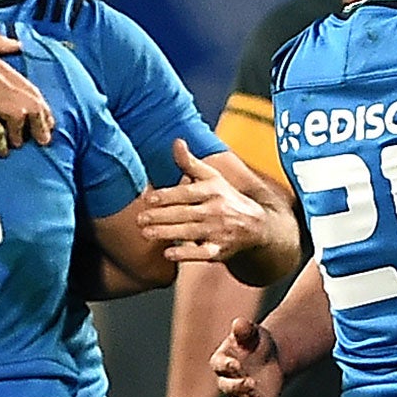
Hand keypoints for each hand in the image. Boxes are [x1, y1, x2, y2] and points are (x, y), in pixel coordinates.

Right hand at [0, 31, 54, 154]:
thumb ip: (1, 43)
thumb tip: (19, 44)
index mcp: (3, 70)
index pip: (33, 92)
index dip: (43, 109)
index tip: (47, 120)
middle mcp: (1, 86)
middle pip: (32, 108)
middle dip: (40, 125)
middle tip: (43, 139)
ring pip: (19, 119)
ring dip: (21, 134)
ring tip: (19, 144)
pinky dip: (2, 142)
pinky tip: (2, 150)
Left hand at [141, 142, 269, 262]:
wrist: (255, 225)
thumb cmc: (225, 197)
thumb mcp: (212, 177)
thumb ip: (190, 162)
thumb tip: (176, 141)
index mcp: (213, 190)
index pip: (188, 193)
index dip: (168, 196)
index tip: (149, 199)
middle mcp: (216, 210)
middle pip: (186, 213)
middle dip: (161, 217)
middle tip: (140, 219)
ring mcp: (218, 231)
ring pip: (190, 232)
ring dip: (167, 234)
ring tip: (146, 233)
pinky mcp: (219, 251)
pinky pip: (202, 254)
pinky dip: (186, 255)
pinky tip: (168, 254)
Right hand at [211, 317, 284, 396]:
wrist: (272, 357)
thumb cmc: (257, 341)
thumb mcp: (252, 332)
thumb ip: (244, 329)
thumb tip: (239, 323)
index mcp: (222, 361)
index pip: (220, 366)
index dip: (227, 366)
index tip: (237, 364)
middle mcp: (228, 381)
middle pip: (228, 387)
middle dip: (238, 386)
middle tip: (251, 382)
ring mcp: (240, 394)